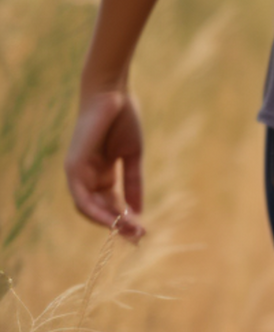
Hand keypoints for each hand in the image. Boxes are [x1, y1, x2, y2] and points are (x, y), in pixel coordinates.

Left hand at [65, 88, 145, 238]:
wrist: (113, 95)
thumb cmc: (124, 120)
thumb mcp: (132, 157)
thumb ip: (133, 183)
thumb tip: (138, 211)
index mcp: (101, 172)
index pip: (111, 203)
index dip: (126, 218)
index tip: (143, 231)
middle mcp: (87, 175)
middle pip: (100, 209)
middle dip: (119, 225)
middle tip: (140, 237)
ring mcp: (78, 172)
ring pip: (88, 209)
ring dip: (109, 223)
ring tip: (131, 231)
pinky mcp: (73, 168)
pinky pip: (82, 198)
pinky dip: (97, 212)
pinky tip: (113, 220)